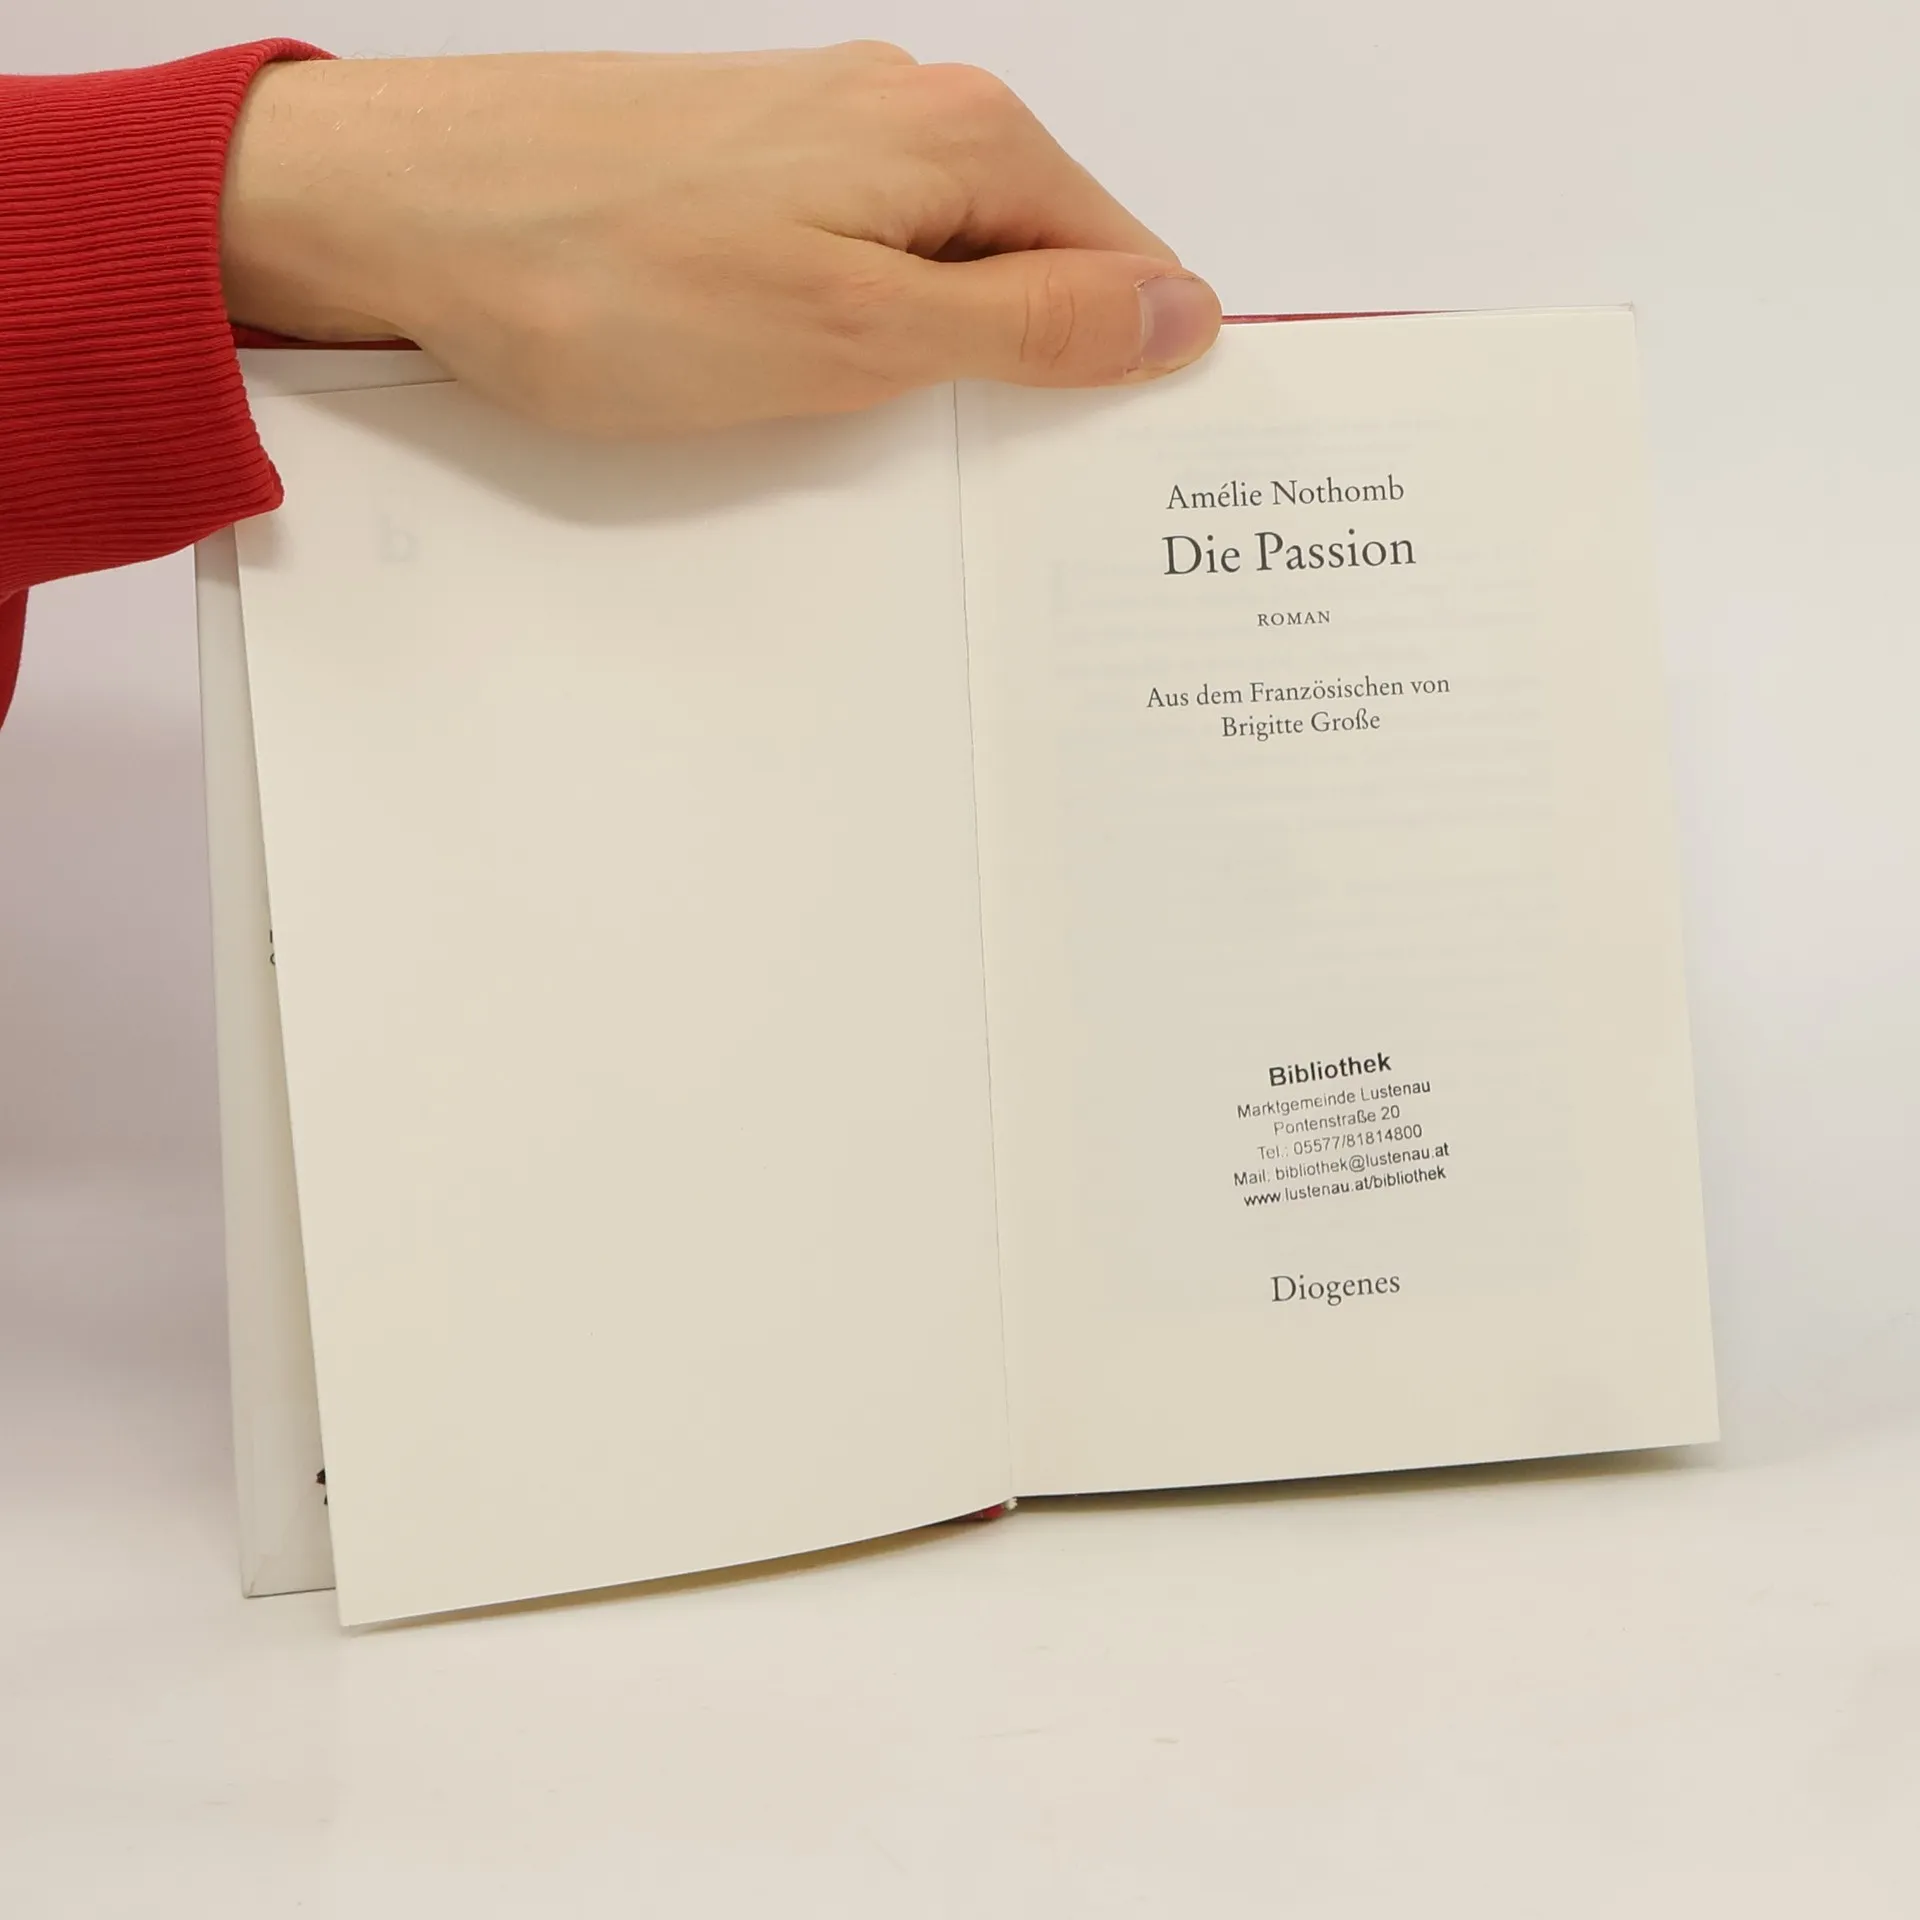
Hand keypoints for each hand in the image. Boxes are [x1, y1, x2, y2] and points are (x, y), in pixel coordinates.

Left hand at [219, 44, 1221, 436]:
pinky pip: (856, 277)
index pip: (1128, 264)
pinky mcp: (748, 182)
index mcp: (964, 141)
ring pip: (944, 281)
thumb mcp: (856, 333)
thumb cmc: (604, 269)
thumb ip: (1031, 324)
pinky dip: (858, 349)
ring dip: (937, 374)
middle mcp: (905, 120)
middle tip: (993, 492)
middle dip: (1037, 383)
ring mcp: (821, 146)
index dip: (1135, 376)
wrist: (396, 208)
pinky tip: (813, 402)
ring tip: (888, 451)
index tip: (1115, 480)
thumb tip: (1177, 311)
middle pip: (1041, 270)